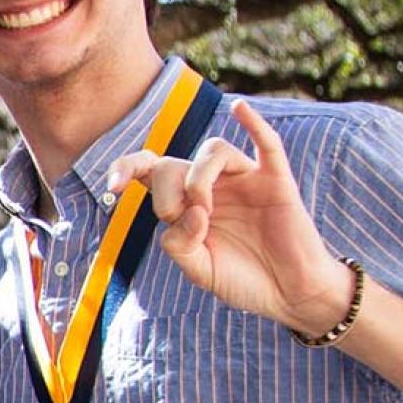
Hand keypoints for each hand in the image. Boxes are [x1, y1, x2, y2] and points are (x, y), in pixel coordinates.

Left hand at [104, 99, 356, 337]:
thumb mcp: (198, 268)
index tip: (113, 187)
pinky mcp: (276, 182)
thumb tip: (190, 211)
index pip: (150, 170)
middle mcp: (212, 186)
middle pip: (174, 163)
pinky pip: (267, 144)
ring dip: (198, 176)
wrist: (289, 294)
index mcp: (187, 204)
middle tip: (178, 217)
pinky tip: (238, 108)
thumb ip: (180, 244)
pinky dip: (253, 123)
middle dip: (166, 191)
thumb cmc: (243, 280)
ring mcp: (244, 180)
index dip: (126, 168)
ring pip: (213, 150)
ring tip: (203, 208)